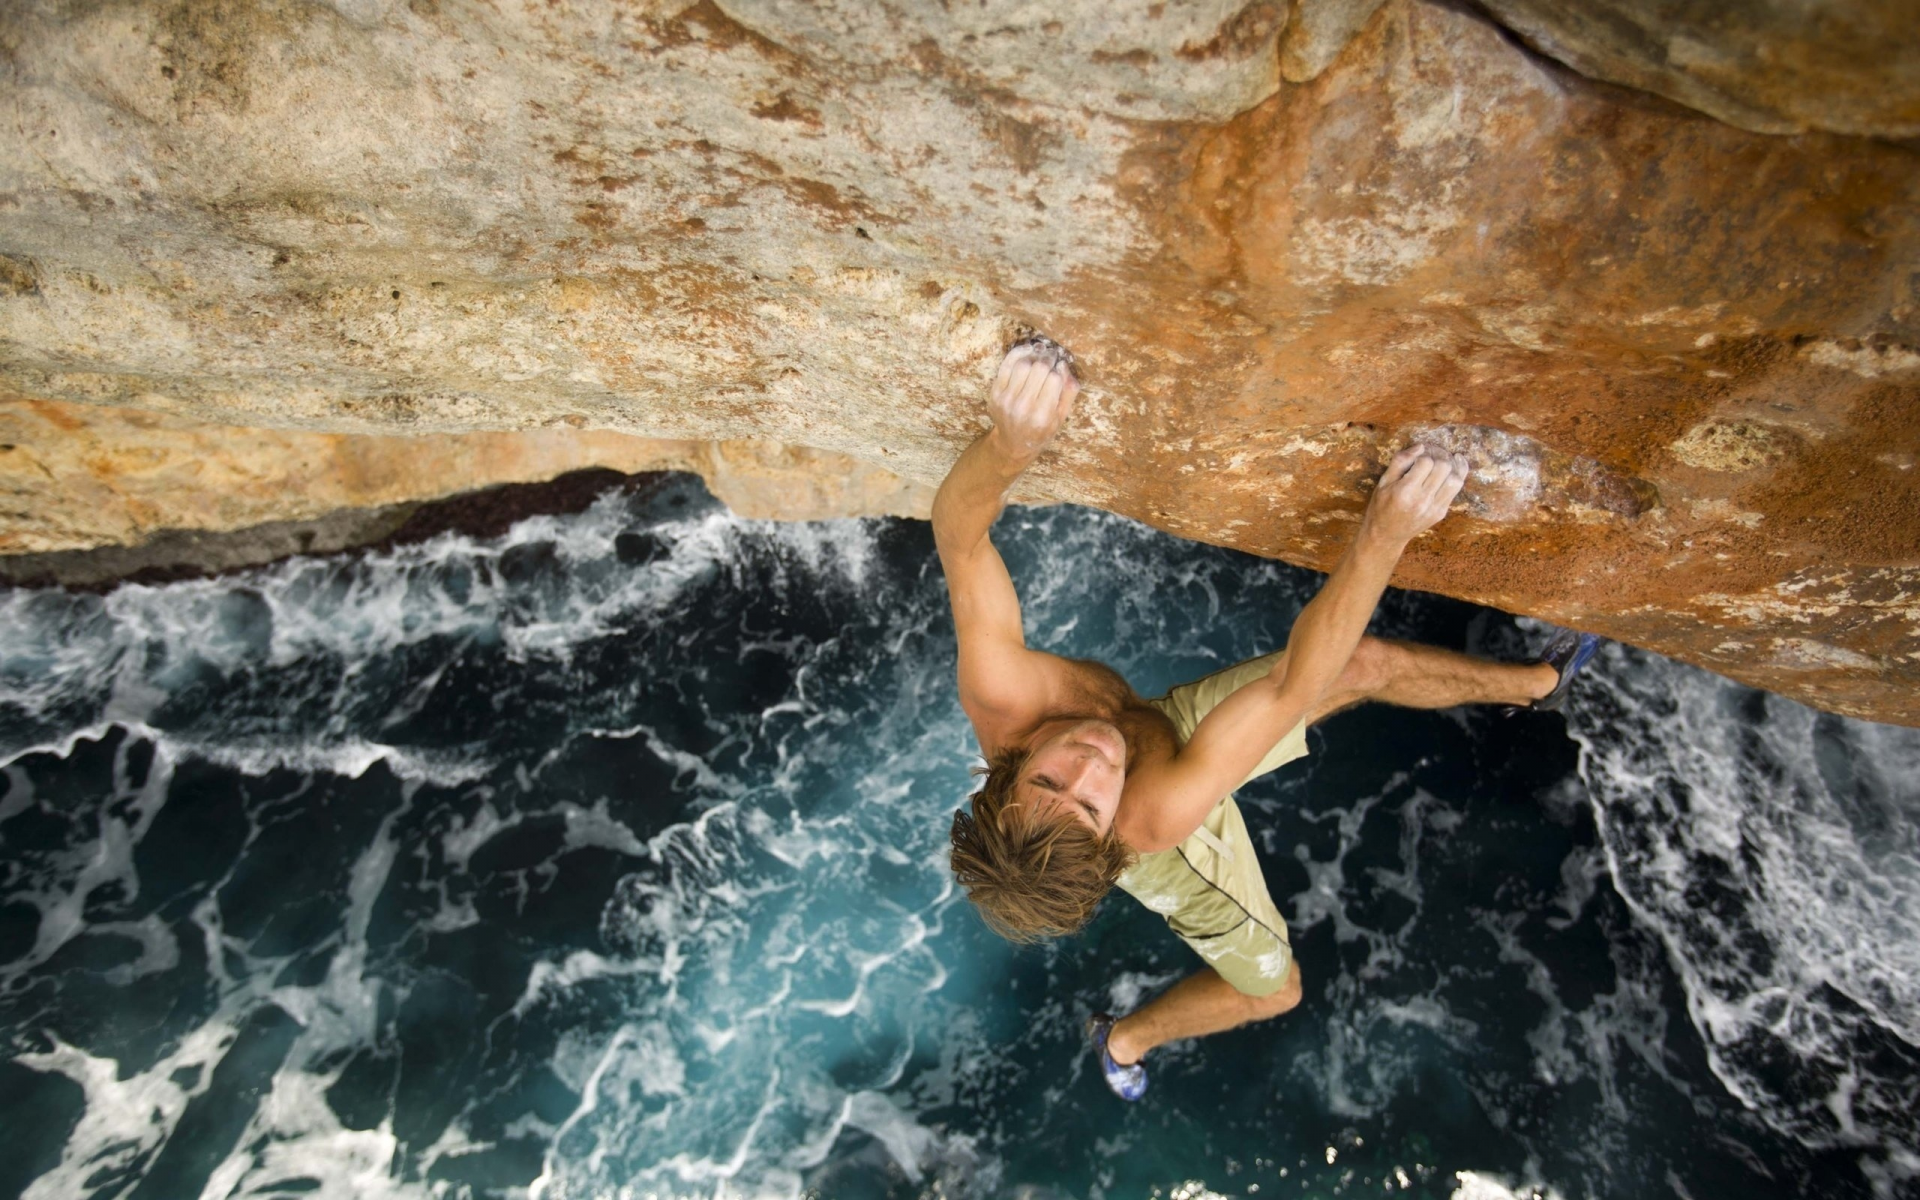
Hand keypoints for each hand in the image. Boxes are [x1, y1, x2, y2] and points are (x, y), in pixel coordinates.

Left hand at [986, 342, 1078, 459]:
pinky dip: (1018, 353)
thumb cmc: (1042, 430)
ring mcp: (1006, 400)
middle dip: (1048, 358)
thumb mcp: (1062, 417)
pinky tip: (1027, 351)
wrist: (1013, 443)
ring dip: (1034, 355)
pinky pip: (1007, 365)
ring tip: (1041, 354)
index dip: (1059, 368)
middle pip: (1039, 368)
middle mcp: (1023, 407)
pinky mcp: (995, 393)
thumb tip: (1063, 365)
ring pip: (1023, 364)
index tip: (1060, 365)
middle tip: (1052, 355)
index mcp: (1042, 416)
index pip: (1054, 379)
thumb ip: (1068, 392)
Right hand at [1361, 444, 1467, 543]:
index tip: (1419, 453)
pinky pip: (1456, 490)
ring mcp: (1433, 509)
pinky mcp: (1440, 513)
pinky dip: (1457, 475)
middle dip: (1439, 456)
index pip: (1426, 462)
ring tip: (1443, 460)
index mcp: (1405, 491)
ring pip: (1455, 479)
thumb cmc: (1381, 506)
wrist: (1386, 535)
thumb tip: (1421, 447)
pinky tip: (1456, 465)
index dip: (1424, 453)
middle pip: (1443, 468)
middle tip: (1432, 453)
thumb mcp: (1383, 481)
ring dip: (1451, 466)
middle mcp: (1422, 501)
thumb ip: (1400, 461)